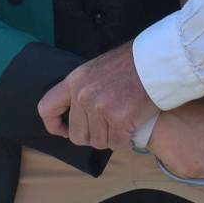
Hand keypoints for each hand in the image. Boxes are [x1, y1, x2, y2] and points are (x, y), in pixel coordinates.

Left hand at [37, 42, 156, 149]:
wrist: (156, 60)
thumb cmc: (131, 64)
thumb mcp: (97, 69)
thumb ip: (84, 89)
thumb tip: (76, 114)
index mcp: (75, 81)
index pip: (47, 108)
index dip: (54, 125)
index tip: (64, 131)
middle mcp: (83, 95)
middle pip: (78, 135)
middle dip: (93, 135)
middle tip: (110, 125)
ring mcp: (100, 107)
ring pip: (99, 142)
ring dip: (112, 137)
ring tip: (124, 121)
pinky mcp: (119, 118)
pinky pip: (118, 143)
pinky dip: (127, 140)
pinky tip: (133, 126)